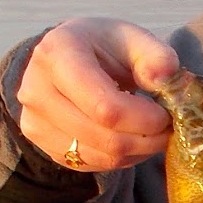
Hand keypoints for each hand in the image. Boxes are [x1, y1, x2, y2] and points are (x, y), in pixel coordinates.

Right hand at [16, 19, 179, 171]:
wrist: (66, 58)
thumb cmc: (104, 47)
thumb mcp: (133, 38)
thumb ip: (155, 55)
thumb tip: (163, 77)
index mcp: (57, 54)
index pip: (104, 106)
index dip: (143, 119)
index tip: (167, 116)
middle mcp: (36, 89)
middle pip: (103, 136)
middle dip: (146, 139)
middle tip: (168, 129)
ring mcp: (34, 120)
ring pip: (99, 156)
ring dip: (137, 152)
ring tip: (153, 133)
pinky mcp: (41, 142)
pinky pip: (89, 164)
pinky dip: (120, 159)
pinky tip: (132, 140)